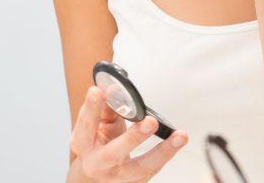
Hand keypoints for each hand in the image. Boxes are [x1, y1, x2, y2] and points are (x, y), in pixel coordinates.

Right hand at [68, 86, 187, 181]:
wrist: (94, 179)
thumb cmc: (97, 147)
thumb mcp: (96, 128)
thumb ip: (105, 109)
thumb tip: (114, 89)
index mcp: (84, 145)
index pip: (85, 126)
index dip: (91, 109)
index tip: (98, 91)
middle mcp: (99, 163)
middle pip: (113, 153)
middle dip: (132, 137)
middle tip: (150, 121)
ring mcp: (118, 176)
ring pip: (140, 167)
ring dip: (162, 151)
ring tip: (179, 136)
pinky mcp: (135, 181)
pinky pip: (153, 168)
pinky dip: (167, 154)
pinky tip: (179, 140)